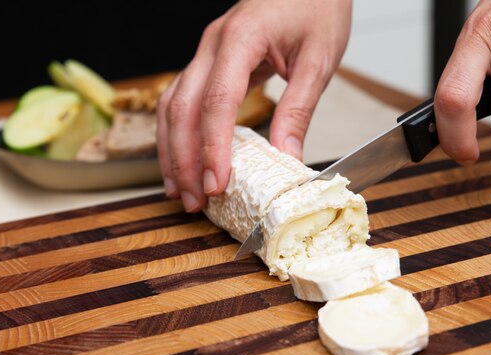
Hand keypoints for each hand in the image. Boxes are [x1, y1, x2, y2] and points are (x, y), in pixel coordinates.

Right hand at [156, 0, 351, 211]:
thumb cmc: (317, 7)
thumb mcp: (319, 59)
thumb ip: (298, 109)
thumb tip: (285, 157)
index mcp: (241, 37)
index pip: (217, 100)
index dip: (213, 147)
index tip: (217, 184)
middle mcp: (213, 44)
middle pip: (182, 107)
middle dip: (184, 159)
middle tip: (194, 200)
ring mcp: (206, 52)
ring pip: (171, 105)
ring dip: (172, 151)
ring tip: (180, 190)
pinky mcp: (209, 61)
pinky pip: (181, 99)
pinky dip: (178, 133)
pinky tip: (182, 159)